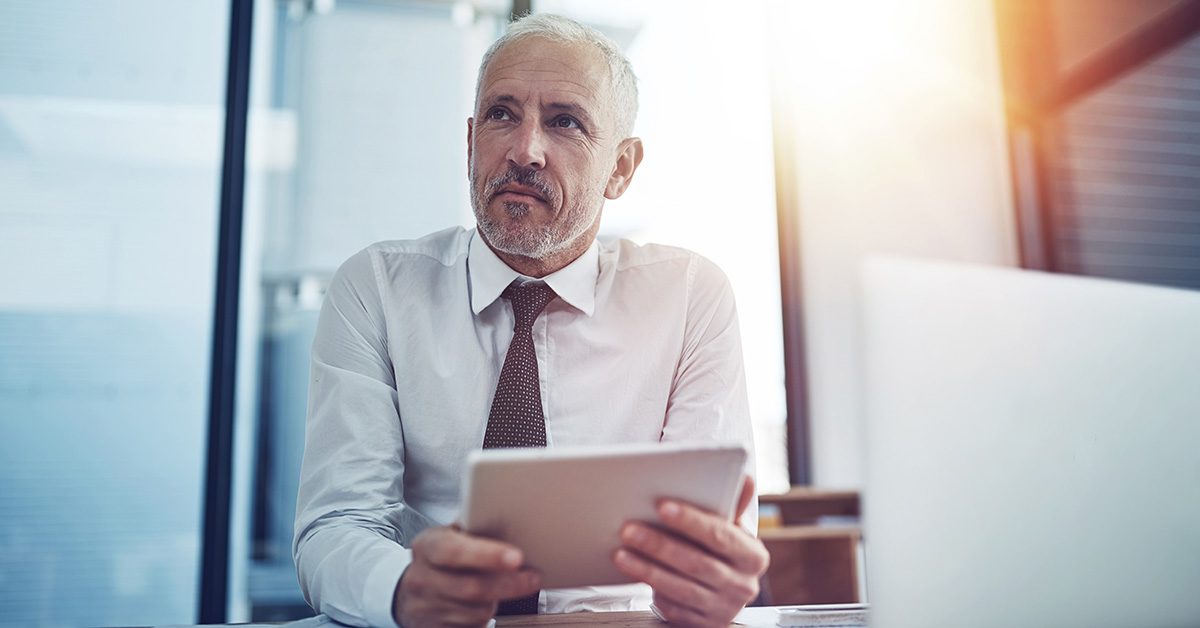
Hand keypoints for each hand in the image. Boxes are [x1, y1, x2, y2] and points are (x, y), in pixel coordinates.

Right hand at [393, 525, 541, 626]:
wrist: (407, 595)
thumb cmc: (438, 560)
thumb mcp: (447, 537)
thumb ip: (471, 529)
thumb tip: (509, 515)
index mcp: (426, 547)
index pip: (455, 551)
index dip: (488, 555)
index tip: (517, 558)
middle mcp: (422, 578)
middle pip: (472, 588)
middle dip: (509, 584)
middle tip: (533, 578)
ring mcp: (425, 608)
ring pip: (476, 611)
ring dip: (497, 600)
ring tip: (502, 588)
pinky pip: (471, 627)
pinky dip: (485, 617)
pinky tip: (486, 604)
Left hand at [612, 475, 768, 626]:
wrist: (726, 592)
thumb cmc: (723, 551)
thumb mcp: (732, 529)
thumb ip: (732, 505)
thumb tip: (743, 478)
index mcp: (753, 556)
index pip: (720, 535)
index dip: (691, 521)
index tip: (661, 506)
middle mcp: (743, 585)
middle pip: (696, 563)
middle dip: (659, 545)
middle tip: (629, 529)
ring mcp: (724, 609)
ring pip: (681, 588)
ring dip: (647, 570)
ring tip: (621, 554)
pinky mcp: (704, 626)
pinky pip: (675, 609)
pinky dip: (654, 592)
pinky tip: (635, 577)